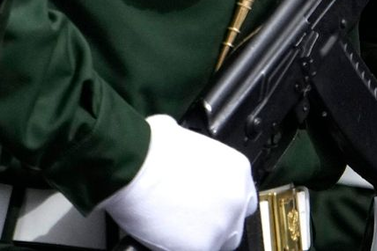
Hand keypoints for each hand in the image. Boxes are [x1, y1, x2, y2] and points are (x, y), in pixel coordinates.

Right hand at [100, 115, 256, 250]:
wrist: (133, 166)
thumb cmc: (152, 147)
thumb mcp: (185, 136)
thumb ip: (199, 154)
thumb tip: (188, 155)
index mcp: (237, 170)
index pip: (243, 195)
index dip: (224, 200)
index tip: (211, 202)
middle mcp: (235, 199)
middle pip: (235, 221)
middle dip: (216, 220)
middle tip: (194, 215)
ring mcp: (221, 225)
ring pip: (218, 241)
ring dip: (202, 235)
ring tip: (177, 223)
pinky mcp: (201, 246)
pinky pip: (197, 249)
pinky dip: (183, 244)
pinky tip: (168, 231)